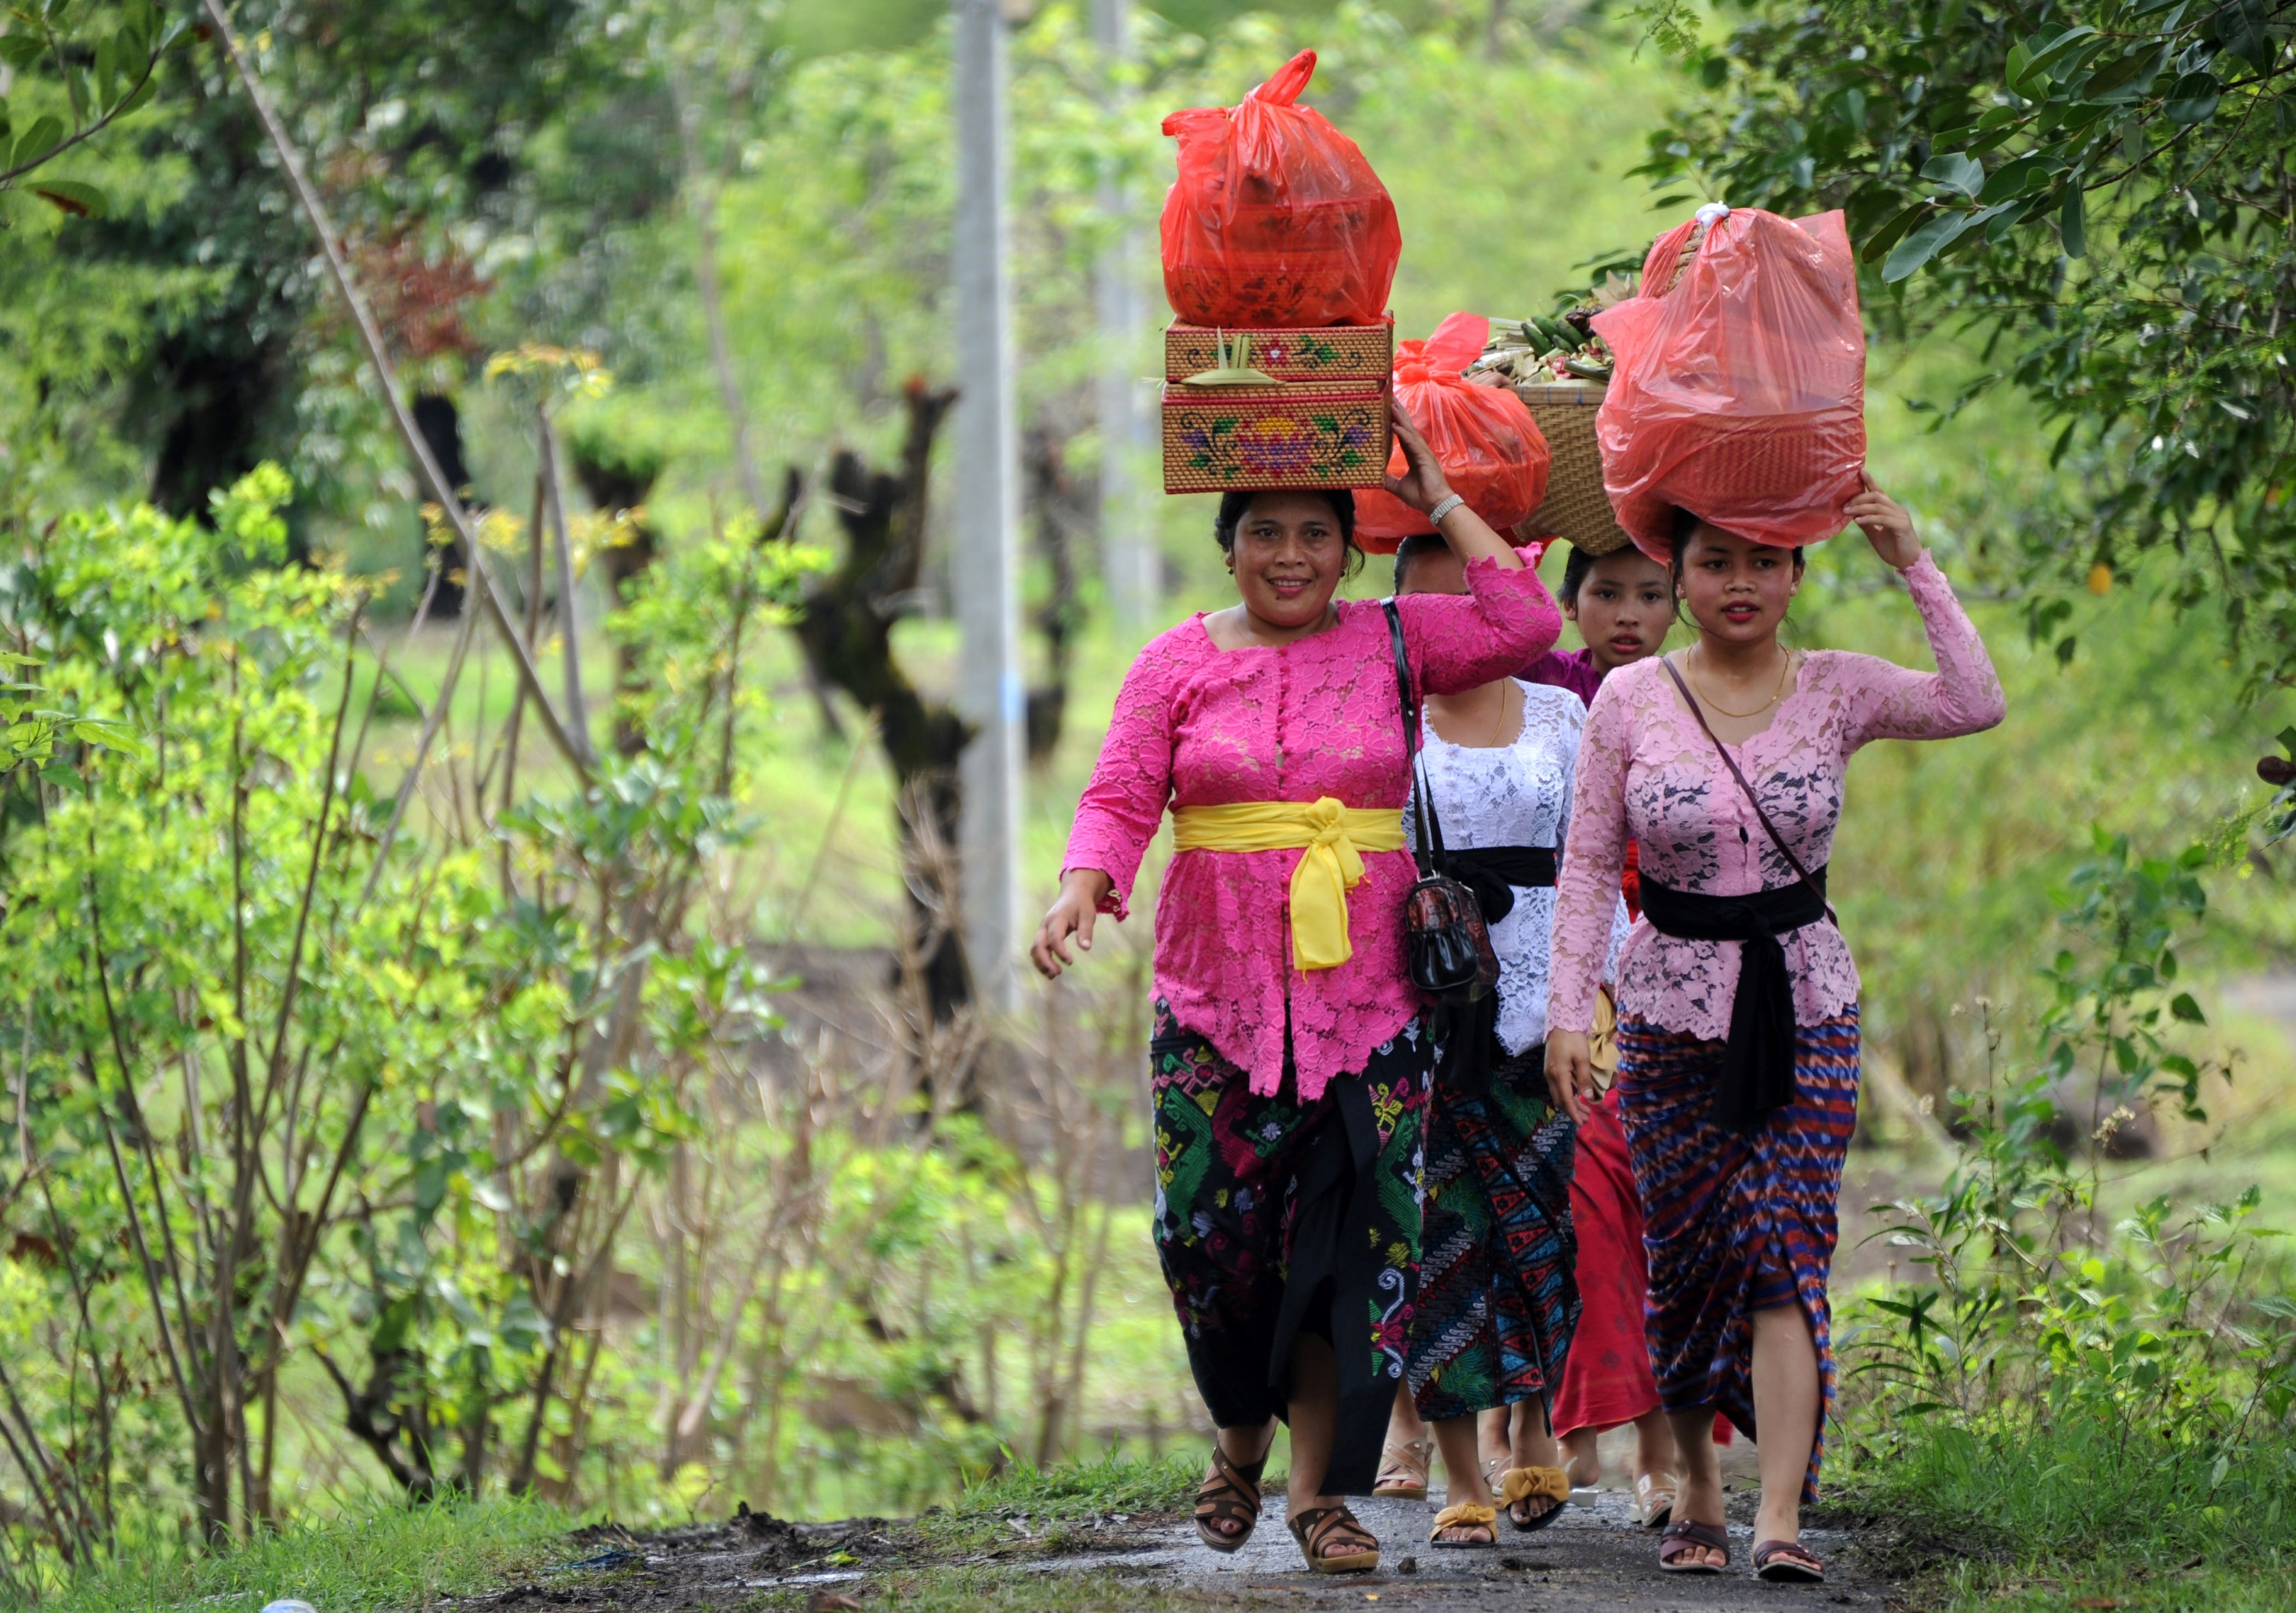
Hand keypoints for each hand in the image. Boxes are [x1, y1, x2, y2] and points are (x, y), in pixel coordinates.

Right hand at [1030, 868, 1113, 979]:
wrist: (1073, 894)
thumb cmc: (1081, 905)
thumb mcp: (1088, 915)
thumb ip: (1086, 931)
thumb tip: (1086, 948)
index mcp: (1057, 918)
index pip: (1054, 937)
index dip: (1060, 951)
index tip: (1070, 962)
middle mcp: (1045, 925)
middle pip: (1038, 945)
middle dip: (1045, 961)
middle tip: (1057, 973)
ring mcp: (1042, 930)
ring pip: (1035, 949)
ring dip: (1041, 963)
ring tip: (1053, 975)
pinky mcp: (1043, 935)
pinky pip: (1038, 949)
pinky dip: (1041, 961)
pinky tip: (1051, 971)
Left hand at [1382, 397, 1454, 514]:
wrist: (1434, 504)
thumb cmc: (1420, 496)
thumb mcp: (1398, 487)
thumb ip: (1388, 480)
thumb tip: (1375, 478)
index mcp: (1413, 454)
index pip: (1402, 434)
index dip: (1395, 421)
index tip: (1387, 409)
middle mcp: (1418, 450)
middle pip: (1406, 427)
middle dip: (1398, 412)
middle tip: (1389, 397)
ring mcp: (1423, 451)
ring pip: (1409, 430)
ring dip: (1399, 417)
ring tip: (1390, 404)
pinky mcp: (1425, 457)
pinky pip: (1412, 442)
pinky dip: (1403, 433)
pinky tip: (1394, 425)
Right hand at [1545, 1031, 1596, 1123]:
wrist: (1560, 1022)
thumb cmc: (1573, 1039)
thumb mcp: (1582, 1058)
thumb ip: (1584, 1079)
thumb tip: (1588, 1097)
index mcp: (1558, 1074)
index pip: (1565, 1100)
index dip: (1573, 1113)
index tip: (1581, 1122)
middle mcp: (1550, 1076)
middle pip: (1560, 1100)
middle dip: (1572, 1111)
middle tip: (1585, 1119)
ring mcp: (1548, 1072)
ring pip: (1558, 1094)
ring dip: (1570, 1104)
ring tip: (1584, 1111)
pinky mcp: (1550, 1069)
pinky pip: (1557, 1088)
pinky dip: (1566, 1096)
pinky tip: (1576, 1097)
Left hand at [1845, 470, 1922, 569]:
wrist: (1908, 563)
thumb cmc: (1893, 549)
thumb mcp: (1875, 535)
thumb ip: (1866, 523)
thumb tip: (1853, 514)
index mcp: (1891, 510)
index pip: (1879, 492)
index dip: (1870, 481)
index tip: (1860, 471)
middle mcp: (1897, 509)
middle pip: (1876, 496)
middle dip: (1858, 498)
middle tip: (1844, 506)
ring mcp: (1901, 516)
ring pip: (1878, 506)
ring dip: (1860, 508)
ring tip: (1847, 512)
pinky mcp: (1902, 525)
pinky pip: (1882, 518)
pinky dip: (1869, 518)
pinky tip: (1858, 521)